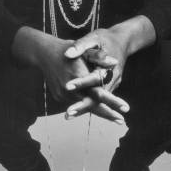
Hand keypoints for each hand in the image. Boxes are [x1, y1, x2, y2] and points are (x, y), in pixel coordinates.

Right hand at [11, 26, 126, 123]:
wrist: (44, 53)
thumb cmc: (67, 49)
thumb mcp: (85, 50)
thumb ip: (99, 57)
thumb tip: (115, 62)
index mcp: (79, 77)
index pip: (99, 93)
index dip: (113, 101)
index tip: (126, 108)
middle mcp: (70, 89)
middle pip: (92, 106)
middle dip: (108, 114)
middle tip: (122, 121)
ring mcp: (62, 95)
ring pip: (83, 106)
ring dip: (98, 111)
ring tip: (114, 117)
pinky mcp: (58, 97)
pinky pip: (75, 102)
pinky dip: (85, 104)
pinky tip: (97, 107)